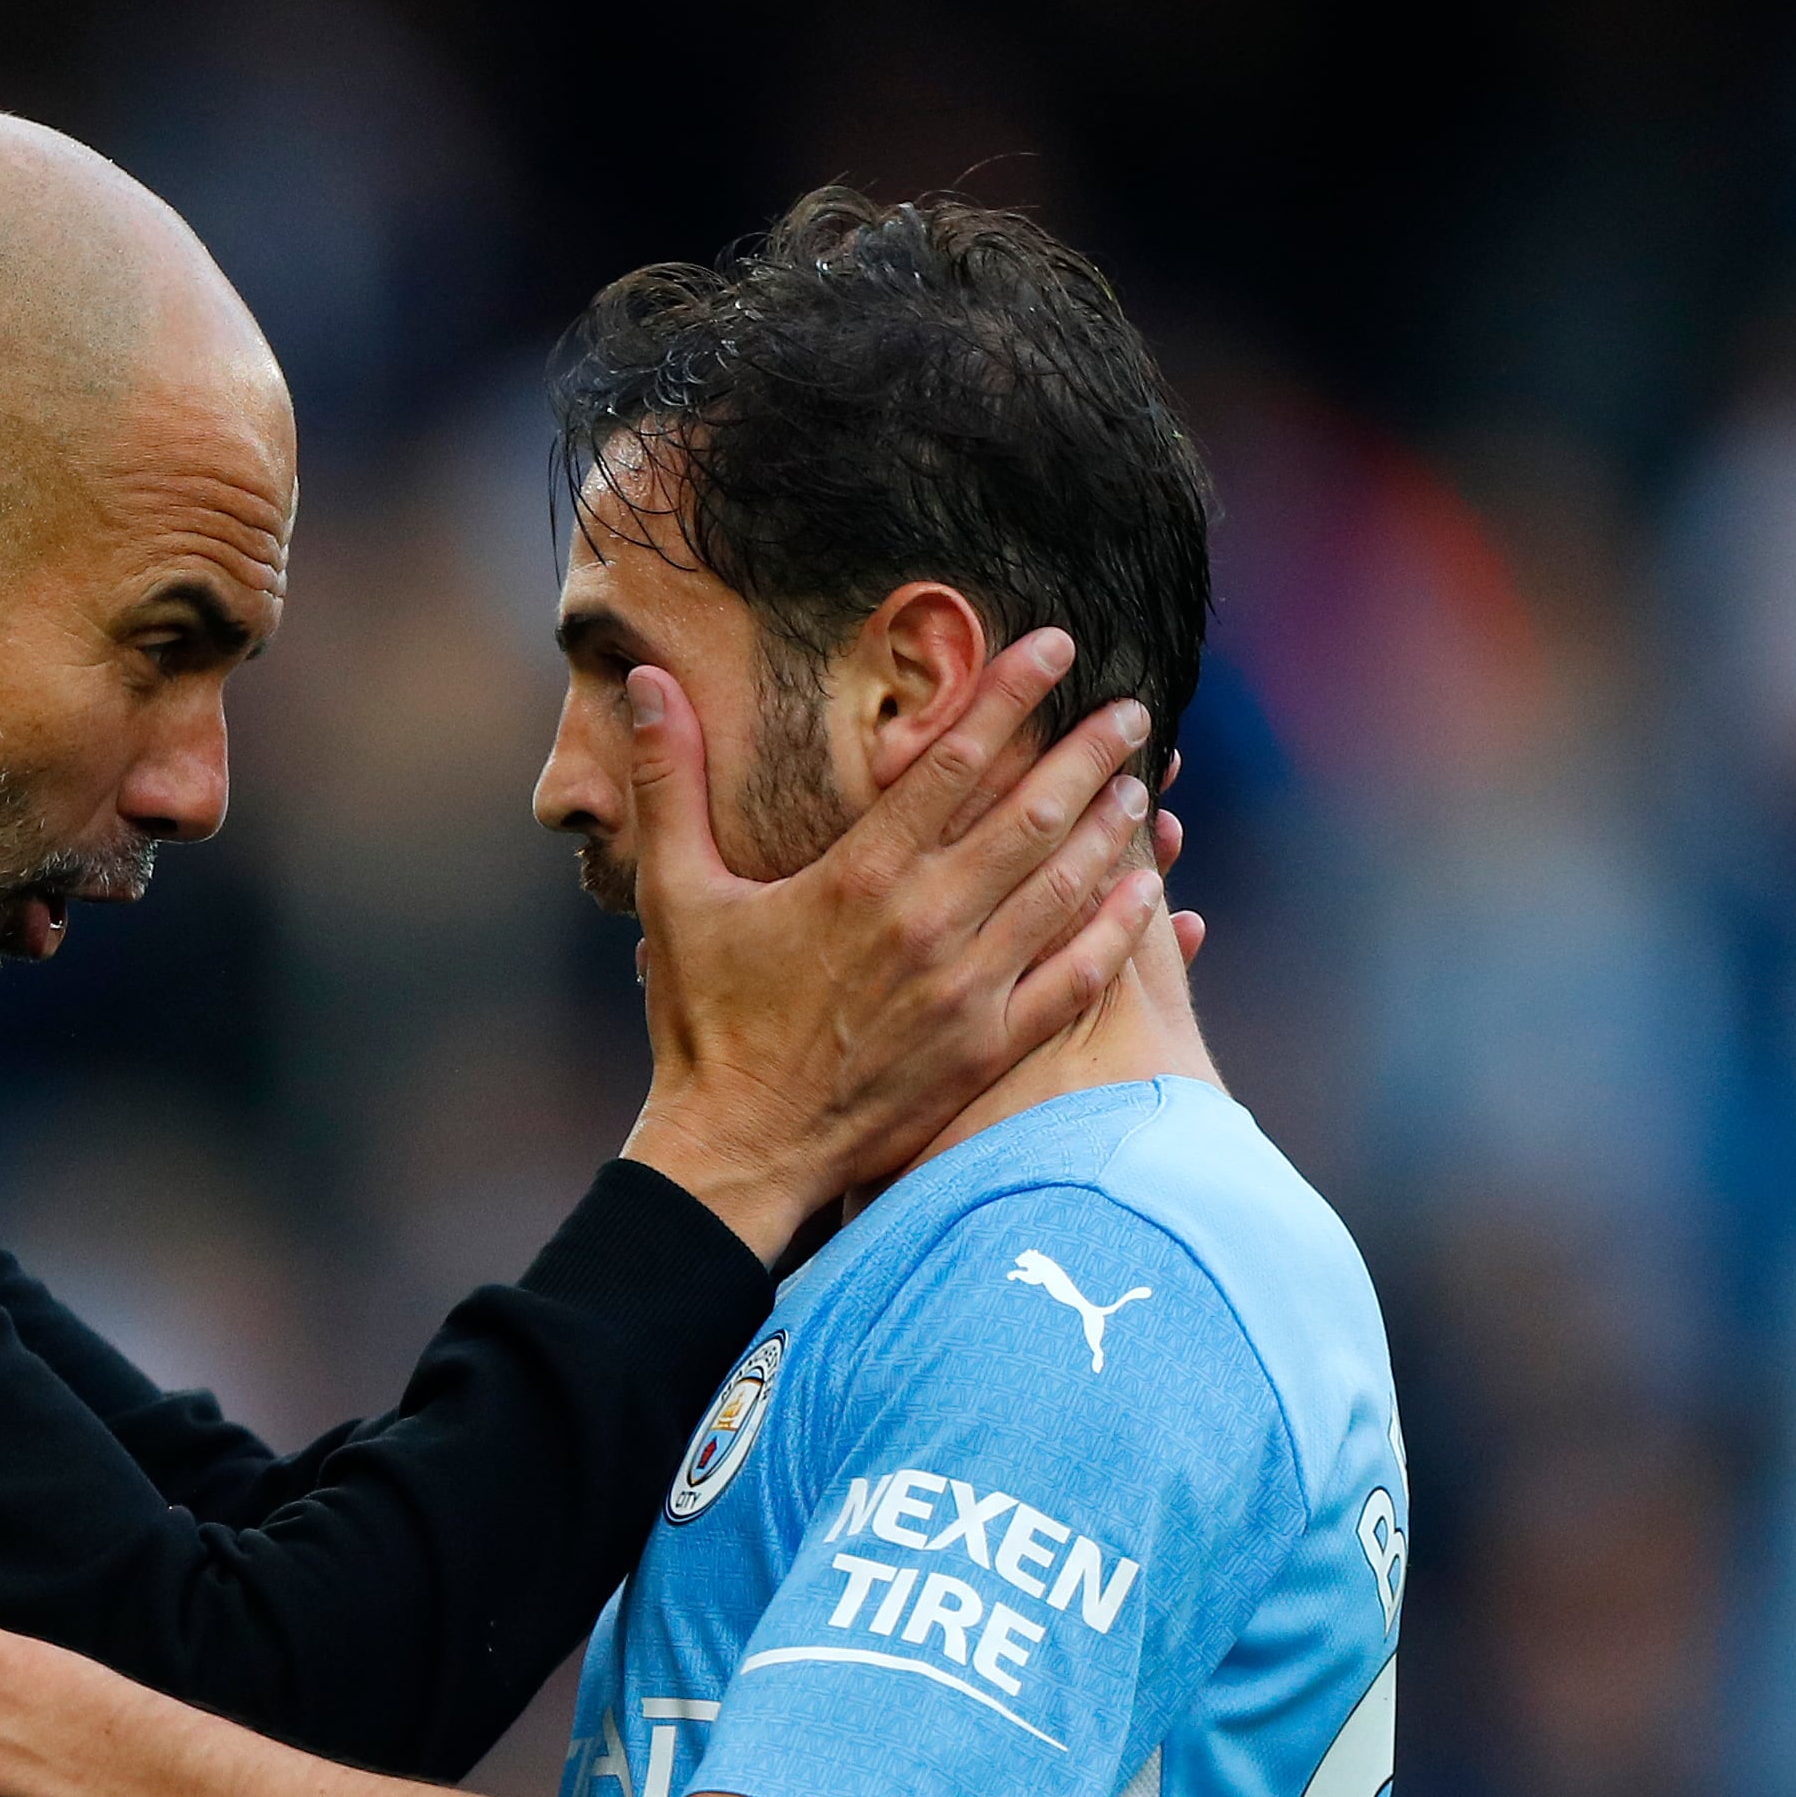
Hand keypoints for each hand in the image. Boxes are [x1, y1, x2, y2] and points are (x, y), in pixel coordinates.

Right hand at [616, 632, 1158, 1257]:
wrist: (739, 1149)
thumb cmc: (704, 1022)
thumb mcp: (674, 892)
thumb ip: (668, 780)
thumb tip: (644, 681)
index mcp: (858, 876)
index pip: (952, 762)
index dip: (1010, 695)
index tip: (1057, 647)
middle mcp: (926, 924)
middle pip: (1030, 817)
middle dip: (1087, 754)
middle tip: (1132, 708)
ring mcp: (967, 989)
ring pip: (1063, 889)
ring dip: (1110, 830)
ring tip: (1144, 784)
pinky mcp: (988, 1048)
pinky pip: (1074, 979)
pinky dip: (1118, 931)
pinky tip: (1151, 894)